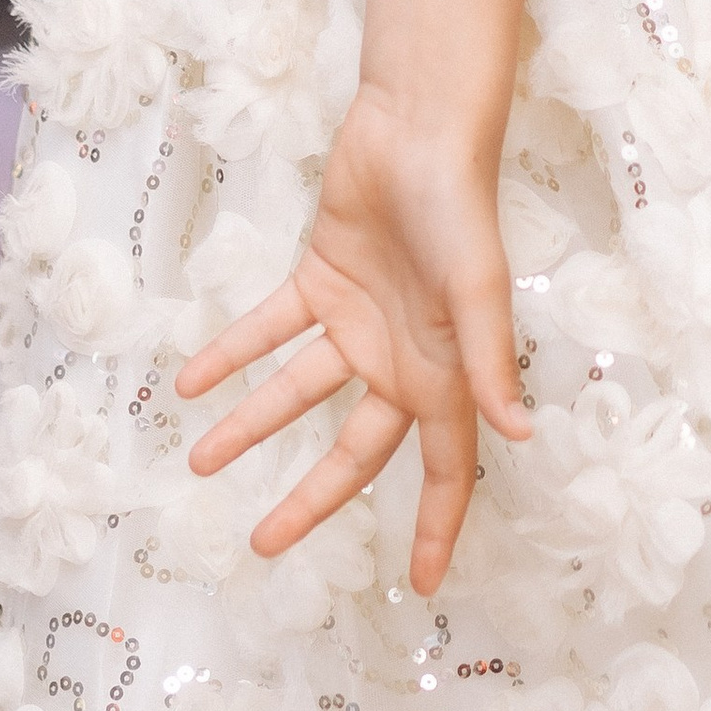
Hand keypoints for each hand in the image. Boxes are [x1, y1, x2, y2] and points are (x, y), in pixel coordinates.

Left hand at [173, 88, 530, 596]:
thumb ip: (489, 364)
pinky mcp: (321, 278)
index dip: (436, 526)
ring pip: (298, 392)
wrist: (417, 125)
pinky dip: (233, 353)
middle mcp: (401, 357)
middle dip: (311, 499)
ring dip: (251, 424)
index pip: (445, 469)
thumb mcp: (478, 290)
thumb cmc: (459, 206)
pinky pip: (270, 329)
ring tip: (200, 462)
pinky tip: (191, 381)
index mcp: (446, 372)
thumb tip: (518, 436)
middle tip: (264, 545)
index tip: (419, 585)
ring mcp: (357, 320)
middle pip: (353, 449)